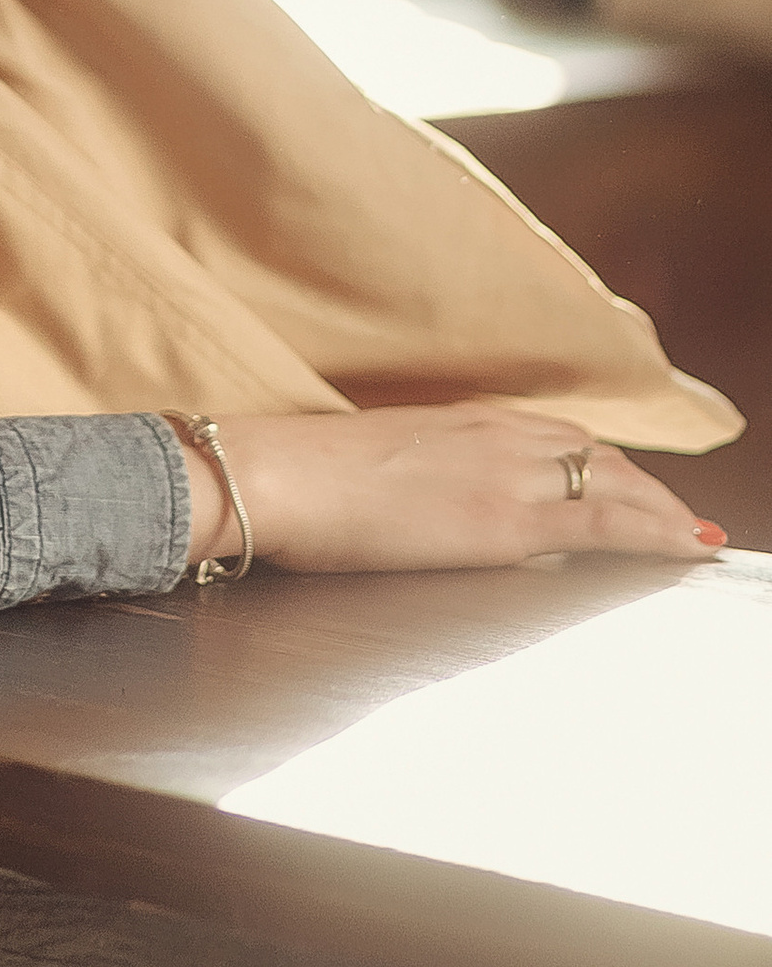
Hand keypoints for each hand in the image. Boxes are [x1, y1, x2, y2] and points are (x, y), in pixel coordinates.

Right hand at [187, 401, 725, 575]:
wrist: (272, 476)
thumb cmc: (301, 476)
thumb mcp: (378, 461)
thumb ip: (425, 474)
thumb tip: (440, 502)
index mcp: (462, 420)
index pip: (557, 435)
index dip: (604, 463)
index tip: (629, 484)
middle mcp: (495, 434)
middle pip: (597, 453)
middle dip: (646, 487)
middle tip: (681, 519)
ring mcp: (504, 474)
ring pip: (615, 480)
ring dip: (663, 508)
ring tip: (695, 536)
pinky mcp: (503, 520)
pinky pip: (607, 521)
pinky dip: (659, 531)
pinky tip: (689, 546)